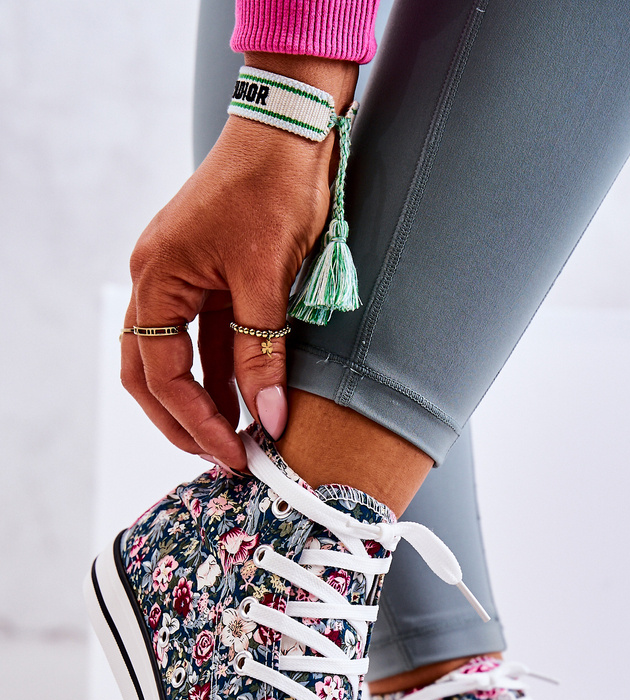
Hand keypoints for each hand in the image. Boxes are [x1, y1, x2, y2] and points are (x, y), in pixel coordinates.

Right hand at [122, 54, 356, 470]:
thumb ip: (263, 354)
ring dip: (206, 399)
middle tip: (221, 458)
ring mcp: (185, 277)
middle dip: (184, 420)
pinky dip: (224, 370)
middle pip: (152, 372)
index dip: (197, 422)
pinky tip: (249, 398)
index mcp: (158, 279)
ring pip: (180, 357)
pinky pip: (208, 336)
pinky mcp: (213, 274)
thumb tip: (269, 420)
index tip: (233, 455)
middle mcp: (160, 280)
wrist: (293, 127)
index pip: (164, 374)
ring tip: (239, 437)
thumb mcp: (268, 279)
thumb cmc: (273, 187)